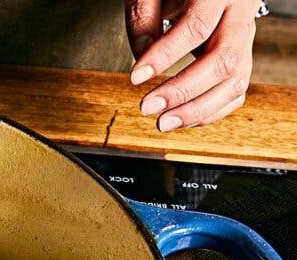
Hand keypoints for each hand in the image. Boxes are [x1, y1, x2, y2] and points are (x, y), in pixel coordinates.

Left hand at [124, 0, 259, 129]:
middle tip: (148, 107)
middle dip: (183, 91)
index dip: (164, 56)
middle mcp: (240, 14)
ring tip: (163, 123)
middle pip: (223, 60)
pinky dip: (211, 111)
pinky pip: (236, 92)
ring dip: (198, 110)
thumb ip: (144, 18)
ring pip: (236, 82)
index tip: (136, 77)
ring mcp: (245, 38)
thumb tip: (142, 57)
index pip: (196, 27)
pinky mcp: (242, 57)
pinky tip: (184, 118)